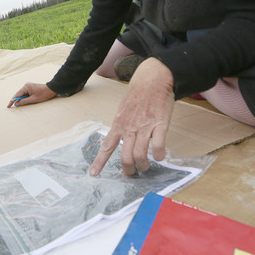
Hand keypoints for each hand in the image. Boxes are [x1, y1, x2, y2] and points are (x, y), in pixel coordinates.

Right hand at [7, 83, 56, 107]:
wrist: (52, 89)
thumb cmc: (43, 94)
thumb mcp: (33, 99)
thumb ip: (24, 101)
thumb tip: (16, 104)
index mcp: (26, 87)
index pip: (16, 95)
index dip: (12, 101)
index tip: (8, 106)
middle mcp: (26, 85)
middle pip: (18, 94)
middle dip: (15, 100)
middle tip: (11, 106)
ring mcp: (28, 86)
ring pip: (22, 94)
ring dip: (20, 99)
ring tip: (18, 105)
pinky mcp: (31, 88)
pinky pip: (25, 93)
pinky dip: (24, 98)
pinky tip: (24, 101)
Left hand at [90, 57, 174, 175]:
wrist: (152, 80)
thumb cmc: (137, 95)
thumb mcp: (123, 110)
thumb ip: (122, 126)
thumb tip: (122, 140)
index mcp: (119, 124)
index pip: (107, 146)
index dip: (100, 161)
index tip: (94, 174)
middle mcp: (130, 128)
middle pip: (125, 157)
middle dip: (128, 170)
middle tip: (132, 173)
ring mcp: (144, 127)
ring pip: (140, 155)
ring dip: (143, 165)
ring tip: (145, 166)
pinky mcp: (160, 125)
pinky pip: (158, 146)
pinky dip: (159, 155)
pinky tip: (159, 156)